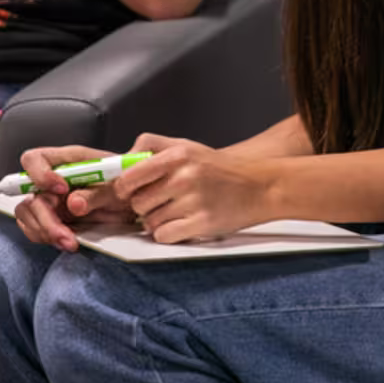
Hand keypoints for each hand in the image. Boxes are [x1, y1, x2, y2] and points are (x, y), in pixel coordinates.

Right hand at [10, 144, 135, 251]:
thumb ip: (98, 192)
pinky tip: (67, 241)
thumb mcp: (120, 188)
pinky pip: (34, 228)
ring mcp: (49, 199)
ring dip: (45, 231)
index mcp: (69, 161)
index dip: (40, 173)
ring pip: (27, 214)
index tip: (61, 189)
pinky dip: (47, 237)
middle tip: (63, 234)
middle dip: (44, 217)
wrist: (133, 206)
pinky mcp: (49, 217)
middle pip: (29, 194)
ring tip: (69, 241)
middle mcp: (53, 179)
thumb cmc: (127, 187)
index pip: (35, 159)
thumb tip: (74, 203)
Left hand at [113, 133, 275, 244]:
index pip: (129, 177)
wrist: (261, 186)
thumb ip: (153, 148)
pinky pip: (164, 236)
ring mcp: (193, 202)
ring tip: (178, 211)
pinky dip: (169, 234)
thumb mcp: (188, 146)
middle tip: (162, 202)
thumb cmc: (222, 169)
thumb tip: (122, 161)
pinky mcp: (201, 224)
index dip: (124, 188)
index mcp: (178, 155)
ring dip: (158, 221)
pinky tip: (183, 223)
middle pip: (137, 203)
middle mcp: (184, 177)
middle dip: (144, 206)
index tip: (128, 192)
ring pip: (149, 222)